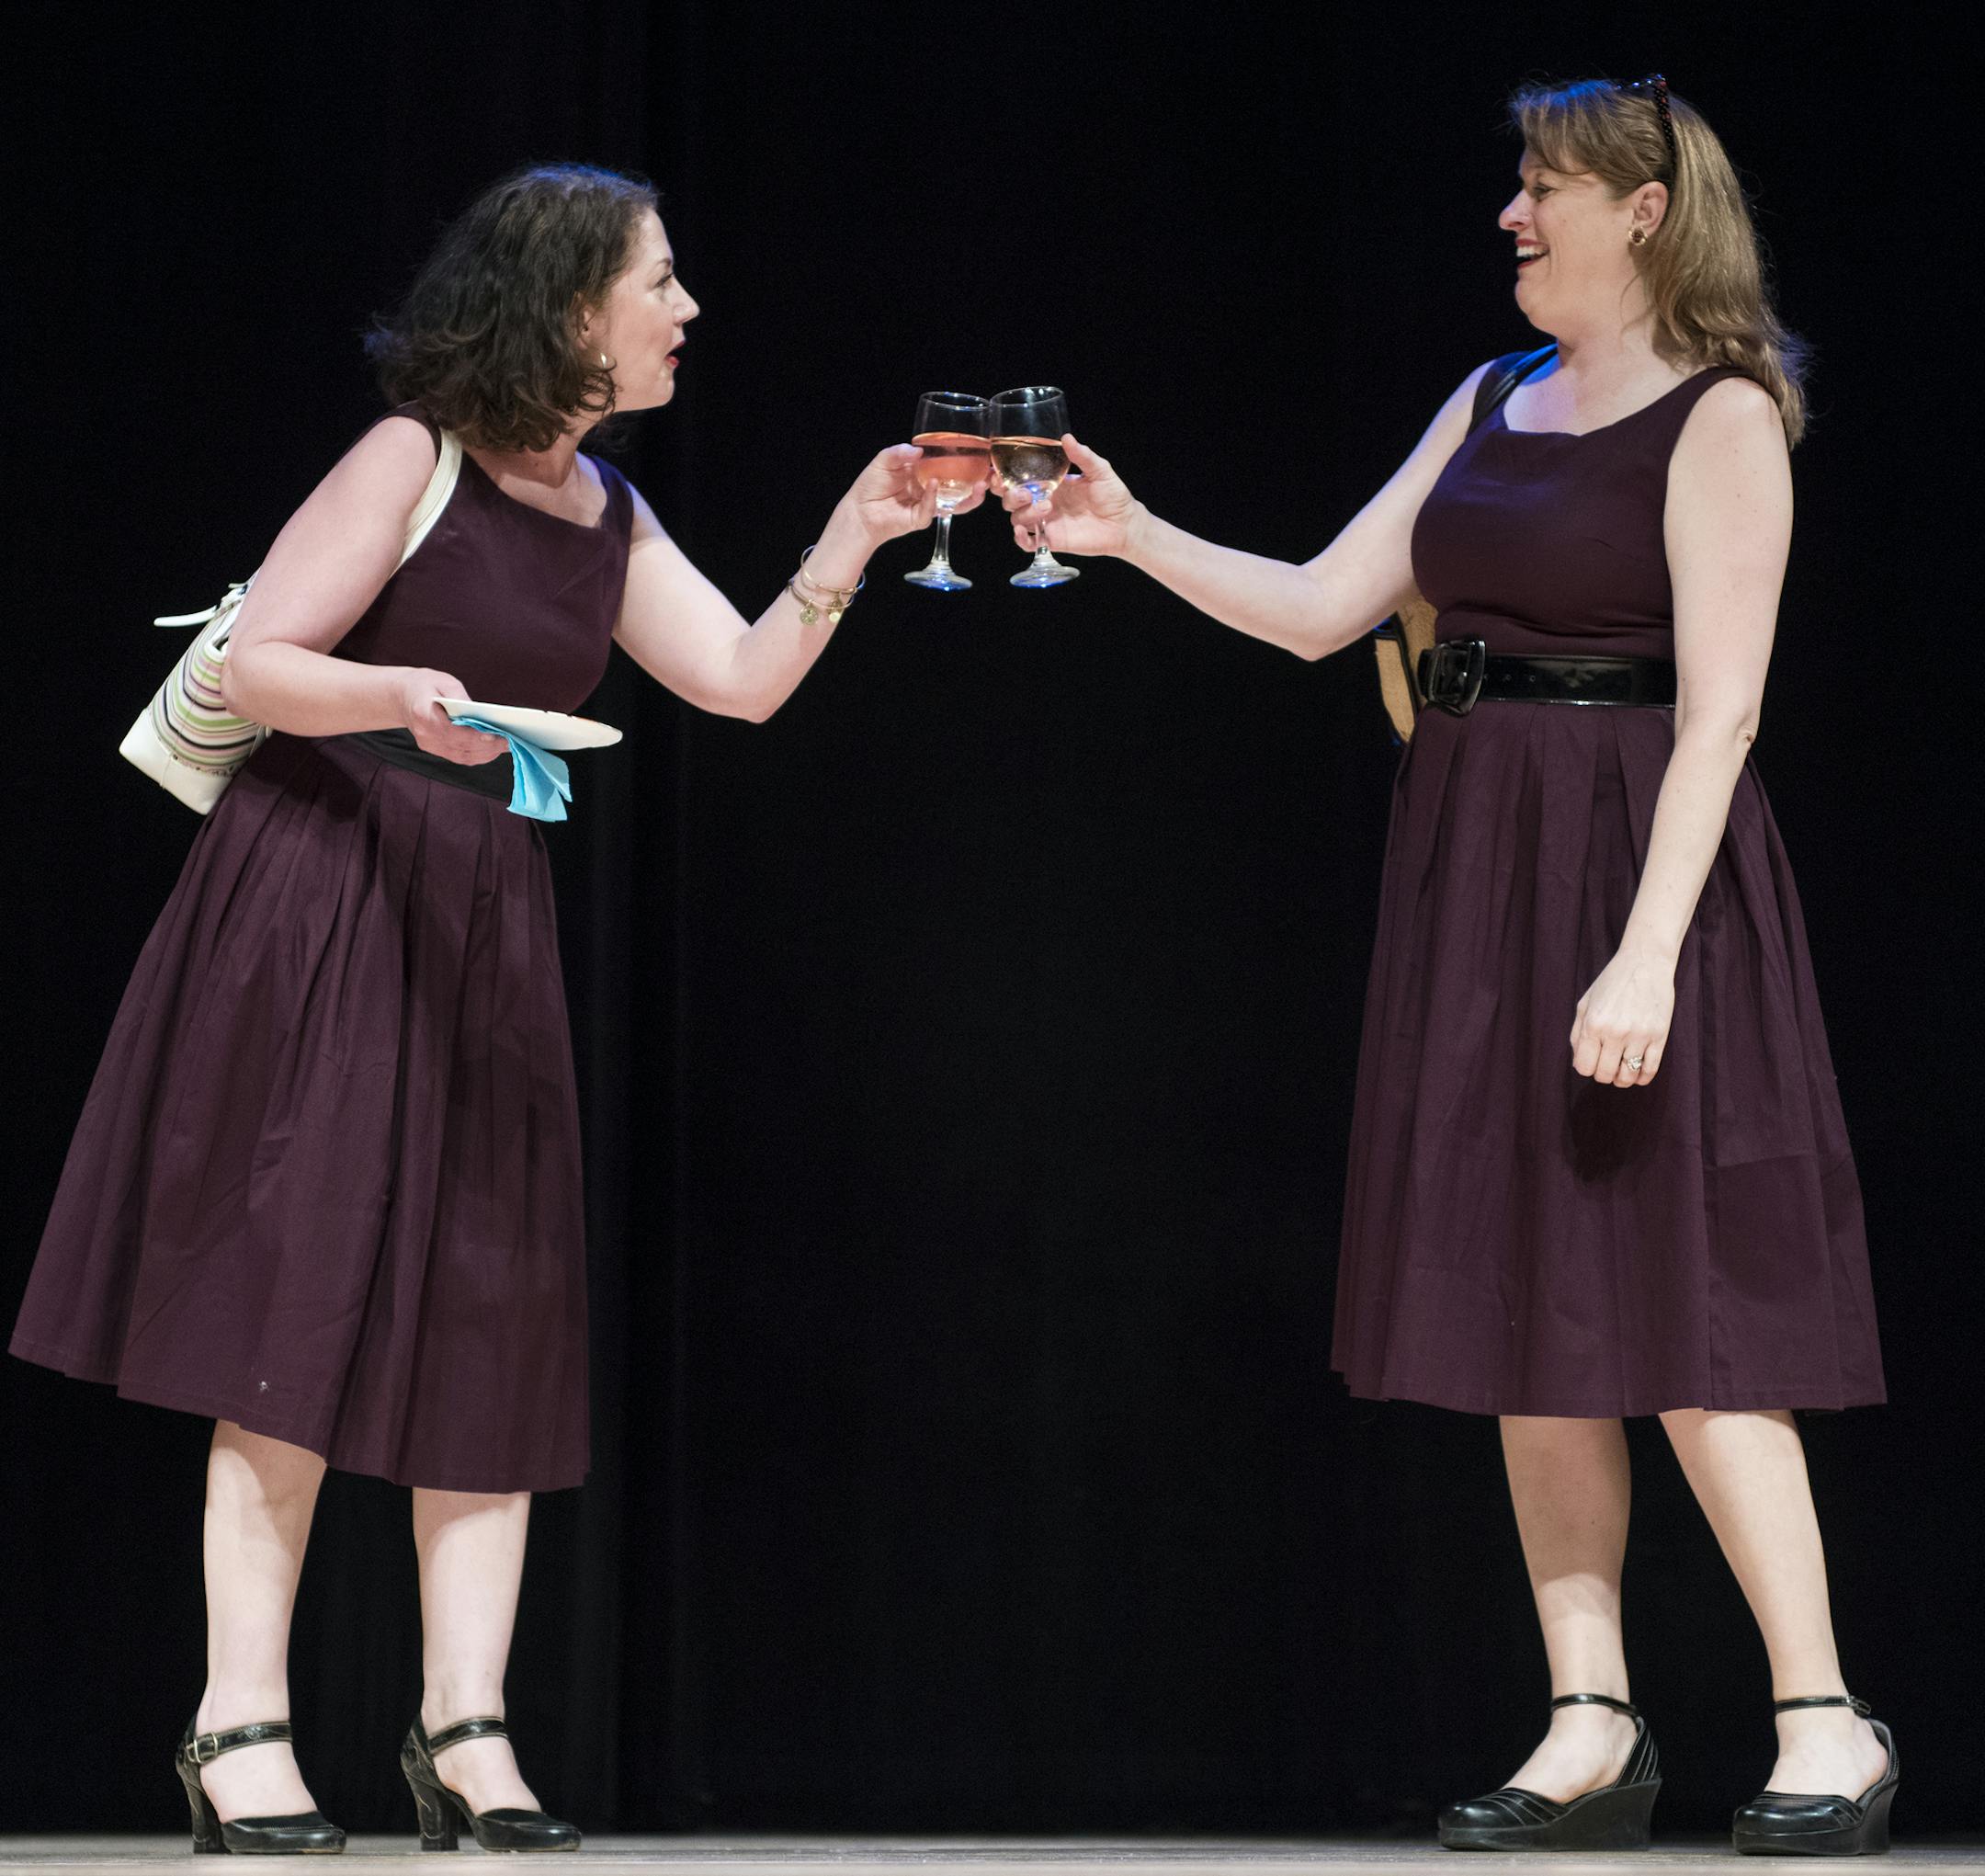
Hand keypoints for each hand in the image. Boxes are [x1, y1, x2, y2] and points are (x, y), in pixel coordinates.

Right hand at [401, 668, 507, 765]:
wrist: (402, 697)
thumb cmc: (425, 685)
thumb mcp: (443, 681)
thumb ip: (460, 695)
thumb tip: (479, 711)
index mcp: (423, 715)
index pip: (451, 732)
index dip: (474, 736)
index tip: (494, 736)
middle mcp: (425, 735)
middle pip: (461, 747)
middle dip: (488, 746)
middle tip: (510, 741)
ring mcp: (429, 745)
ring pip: (463, 756)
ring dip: (487, 753)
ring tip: (506, 745)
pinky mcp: (435, 750)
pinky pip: (460, 757)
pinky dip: (479, 755)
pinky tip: (494, 748)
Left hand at [839, 442, 990, 546]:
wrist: (859, 510)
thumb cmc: (871, 485)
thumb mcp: (885, 460)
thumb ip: (900, 452)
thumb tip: (919, 450)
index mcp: (925, 472)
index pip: (950, 467)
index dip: (965, 463)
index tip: (981, 456)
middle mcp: (930, 489)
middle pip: (960, 487)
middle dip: (977, 483)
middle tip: (989, 475)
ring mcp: (927, 505)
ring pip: (954, 504)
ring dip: (969, 496)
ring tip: (979, 486)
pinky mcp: (920, 519)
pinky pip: (931, 509)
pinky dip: (933, 497)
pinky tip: (933, 485)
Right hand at [997, 434, 1139, 557]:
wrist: (1124, 524)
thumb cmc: (1114, 496)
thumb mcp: (1100, 471)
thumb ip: (1083, 456)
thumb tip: (1066, 438)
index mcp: (1051, 483)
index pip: (1020, 479)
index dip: (1004, 477)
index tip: (998, 474)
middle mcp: (1044, 501)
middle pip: (1012, 499)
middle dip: (1012, 495)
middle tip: (1027, 493)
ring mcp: (1046, 521)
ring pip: (1018, 519)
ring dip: (1024, 513)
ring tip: (1046, 507)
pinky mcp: (1051, 540)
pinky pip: (1027, 543)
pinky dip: (1020, 539)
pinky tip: (1024, 532)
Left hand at [1570, 948, 1675, 1086]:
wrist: (1646, 962)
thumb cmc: (1612, 982)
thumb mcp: (1585, 1003)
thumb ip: (1577, 1034)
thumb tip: (1579, 1062)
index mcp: (1593, 1024)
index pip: (1584, 1067)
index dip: (1586, 1068)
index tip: (1591, 1061)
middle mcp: (1615, 1032)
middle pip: (1605, 1075)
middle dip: (1603, 1074)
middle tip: (1606, 1065)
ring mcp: (1639, 1035)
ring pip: (1628, 1076)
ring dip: (1622, 1078)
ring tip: (1622, 1070)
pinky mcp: (1660, 1036)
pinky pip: (1650, 1070)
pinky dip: (1642, 1077)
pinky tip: (1638, 1073)